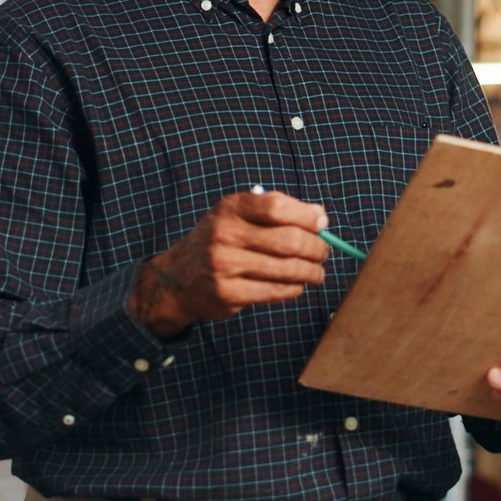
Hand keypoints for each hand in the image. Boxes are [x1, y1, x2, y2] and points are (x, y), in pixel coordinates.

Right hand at [129, 190, 329, 335]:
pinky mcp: (227, 293)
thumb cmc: (219, 242)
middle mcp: (224, 234)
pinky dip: (294, 288)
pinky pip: (275, 291)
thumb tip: (320, 216)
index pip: (276, 206)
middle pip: (288, 240)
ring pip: (286, 268)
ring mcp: (224, 265)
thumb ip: (276, 211)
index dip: (306, 216)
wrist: (177, 279)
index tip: (322, 223)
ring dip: (311, 271)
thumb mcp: (238, 216)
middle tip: (324, 253)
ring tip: (317, 272)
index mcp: (230, 208)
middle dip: (316, 248)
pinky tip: (297, 285)